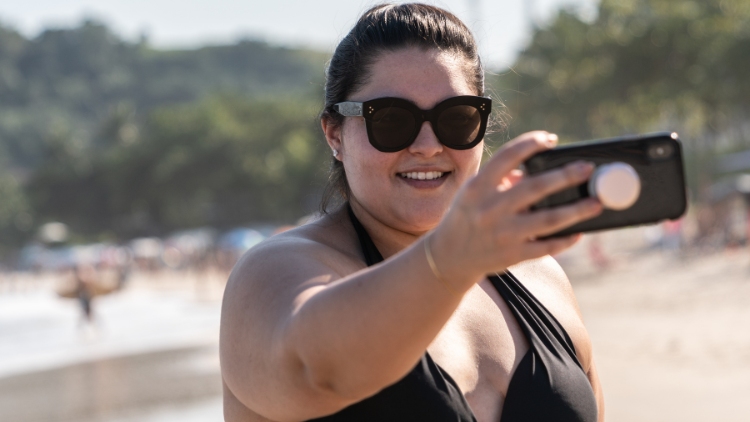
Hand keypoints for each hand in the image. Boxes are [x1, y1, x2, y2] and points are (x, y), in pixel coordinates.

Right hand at [430, 131, 602, 284]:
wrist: (449, 258)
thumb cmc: (466, 217)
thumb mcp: (473, 192)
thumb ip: (500, 178)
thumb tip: (533, 169)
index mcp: (478, 188)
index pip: (507, 156)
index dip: (531, 144)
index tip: (550, 139)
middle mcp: (490, 209)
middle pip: (535, 188)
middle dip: (565, 176)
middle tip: (587, 168)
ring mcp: (502, 234)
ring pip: (548, 220)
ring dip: (576, 210)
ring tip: (596, 202)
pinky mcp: (512, 256)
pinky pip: (546, 246)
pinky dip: (565, 239)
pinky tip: (579, 231)